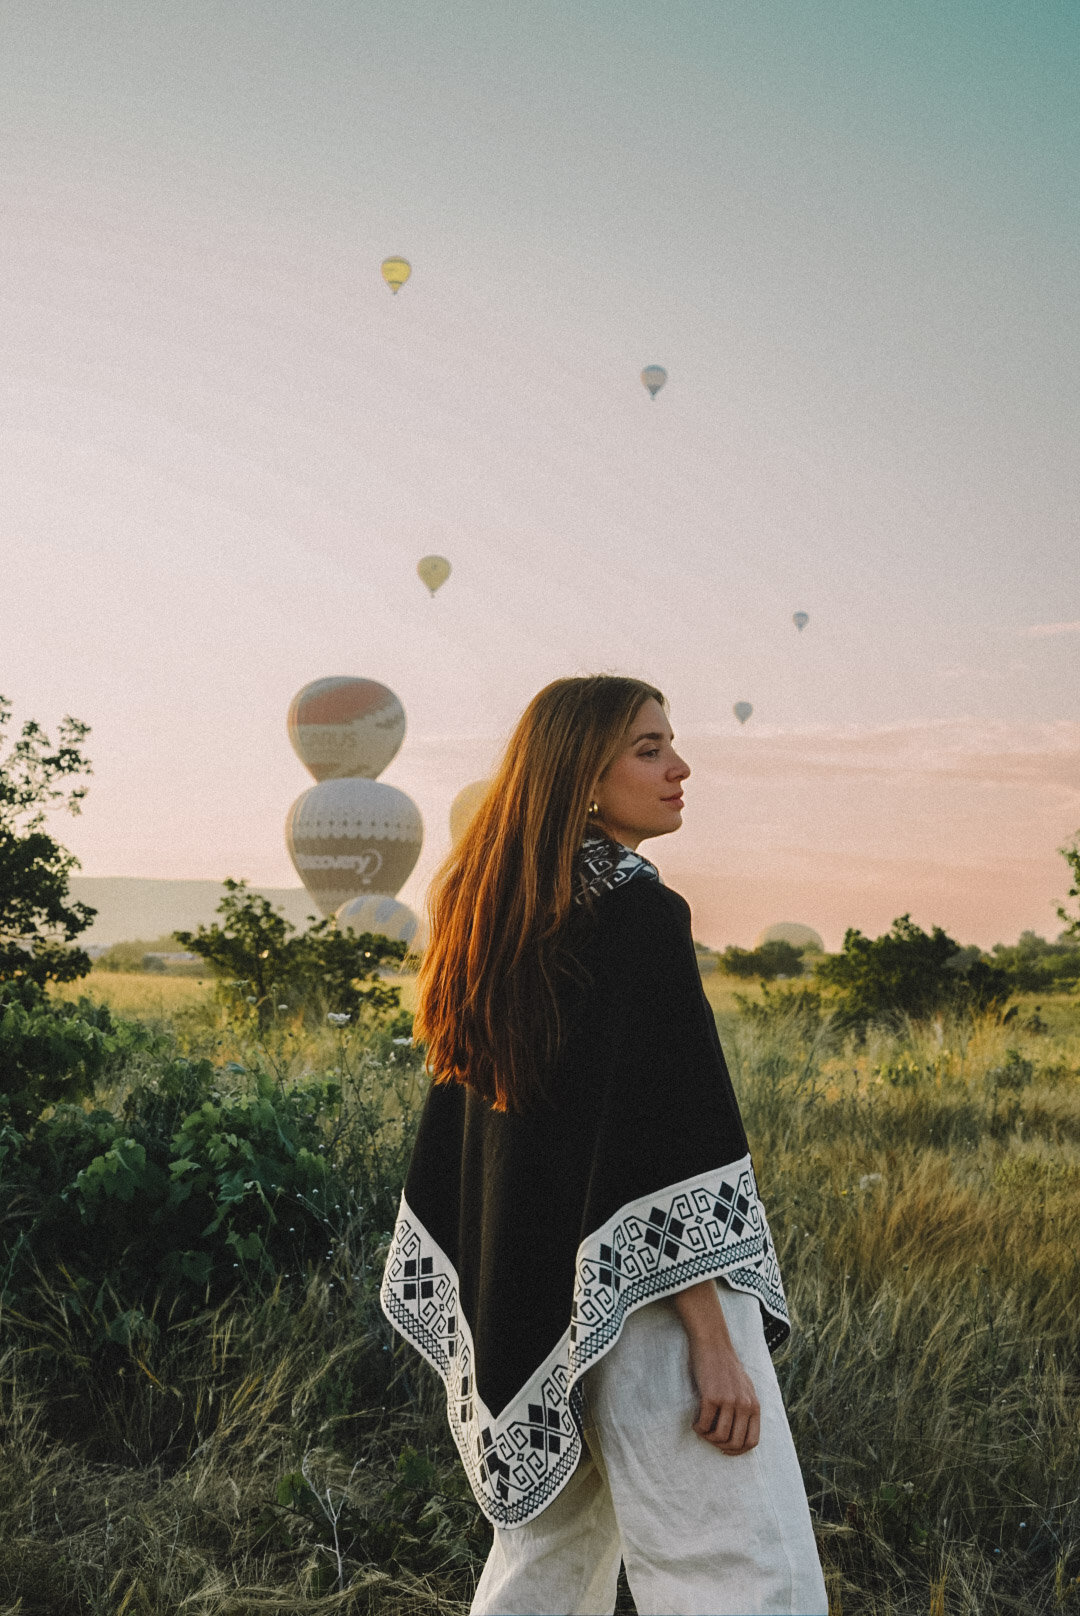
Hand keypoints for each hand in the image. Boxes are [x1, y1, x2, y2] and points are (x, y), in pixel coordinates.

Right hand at [685, 1334, 760, 1455]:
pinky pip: (704, 1424)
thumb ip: (747, 1407)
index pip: (752, 1441)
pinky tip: (695, 1421)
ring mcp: (729, 1401)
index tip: (725, 1448)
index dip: (737, 1451)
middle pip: (735, 1442)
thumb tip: (740, 1432)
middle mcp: (744, 1405)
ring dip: (707, 1437)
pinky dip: (698, 1428)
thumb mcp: (745, 1387)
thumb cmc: (725, 1365)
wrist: (712, 1343)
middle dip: (719, 1445)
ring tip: (701, 1428)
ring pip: (719, 1437)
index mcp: (754, 1405)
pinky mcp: (711, 1397)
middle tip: (709, 1436)